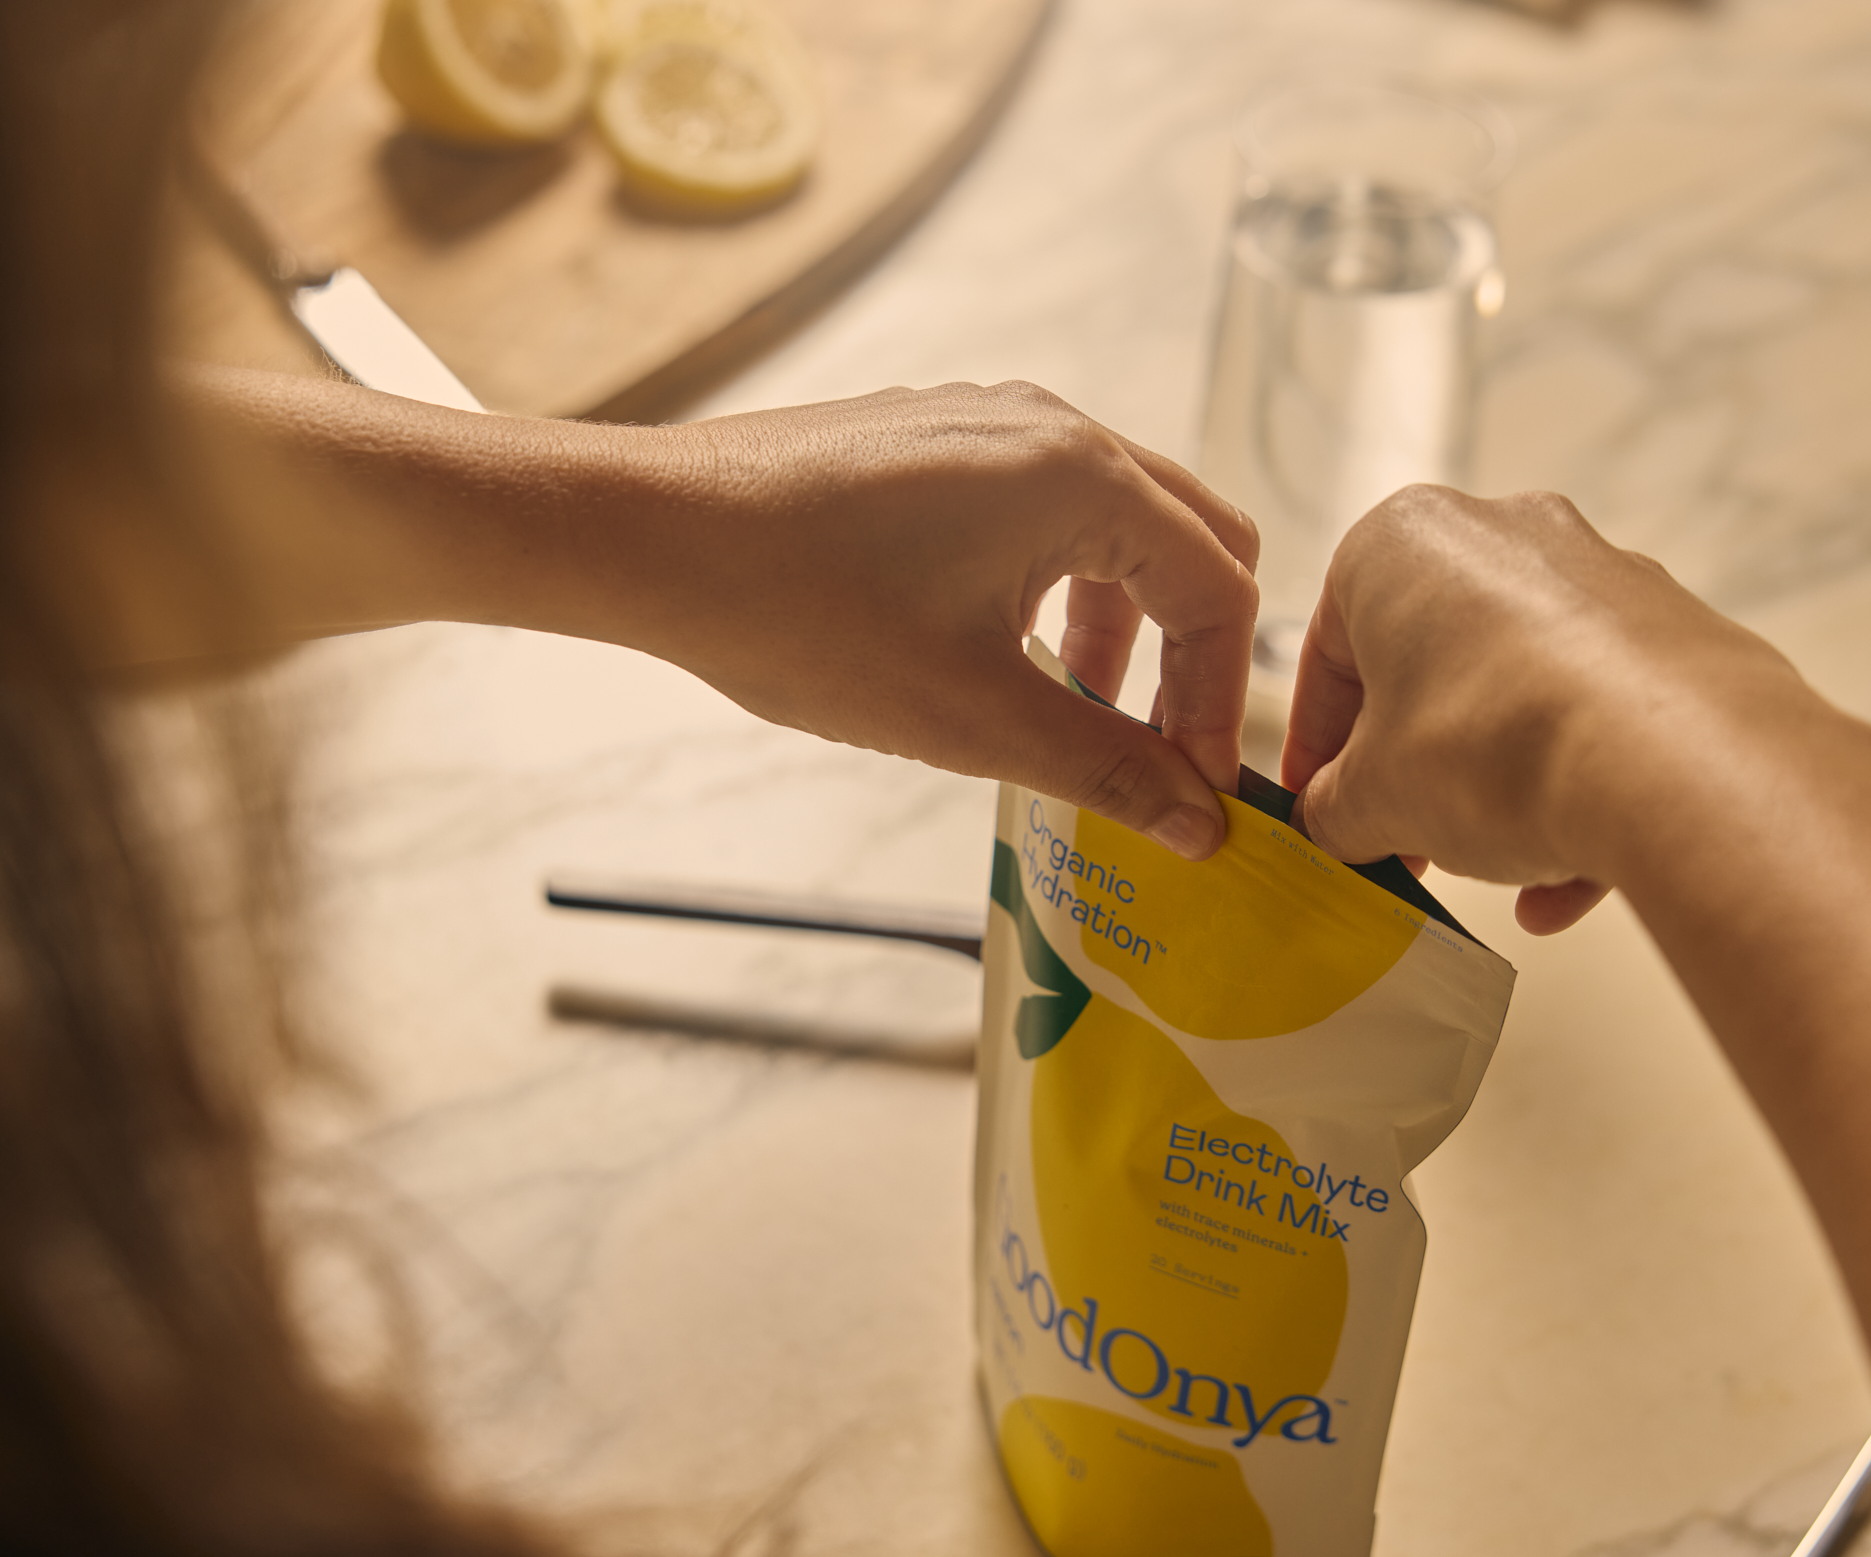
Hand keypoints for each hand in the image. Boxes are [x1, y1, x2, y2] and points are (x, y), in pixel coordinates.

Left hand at [644, 383, 1259, 858]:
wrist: (649, 534)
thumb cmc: (798, 614)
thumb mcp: (969, 716)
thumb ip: (1103, 767)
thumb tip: (1198, 824)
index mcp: (1082, 477)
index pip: (1218, 589)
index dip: (1221, 702)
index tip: (1194, 790)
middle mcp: (1050, 427)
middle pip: (1190, 536)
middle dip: (1190, 654)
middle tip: (1159, 754)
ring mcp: (988, 420)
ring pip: (1115, 521)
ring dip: (1124, 623)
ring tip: (1077, 716)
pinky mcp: (933, 435)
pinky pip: (1041, 505)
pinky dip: (1059, 583)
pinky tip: (1003, 654)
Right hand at [1280, 485, 1810, 932]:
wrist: (1678, 764)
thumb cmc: (1495, 746)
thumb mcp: (1373, 799)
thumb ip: (1332, 810)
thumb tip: (1331, 825)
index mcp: (1403, 542)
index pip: (1330, 647)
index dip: (1316, 743)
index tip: (1317, 805)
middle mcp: (1503, 533)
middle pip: (1430, 663)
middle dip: (1409, 761)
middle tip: (1397, 837)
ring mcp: (1600, 576)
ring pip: (1517, 690)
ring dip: (1490, 782)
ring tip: (1485, 866)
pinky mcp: (1673, 630)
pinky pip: (1598, 711)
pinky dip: (1574, 787)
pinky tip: (1563, 884)